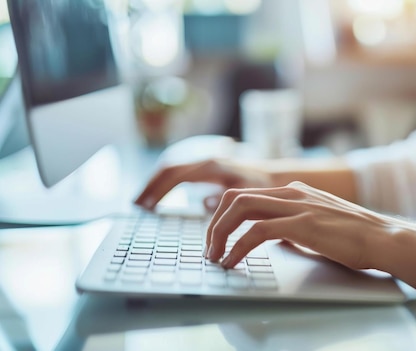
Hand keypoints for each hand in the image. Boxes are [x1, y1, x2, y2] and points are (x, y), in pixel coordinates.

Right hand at [134, 159, 272, 210]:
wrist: (274, 177)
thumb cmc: (262, 187)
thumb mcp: (247, 194)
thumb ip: (227, 199)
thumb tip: (204, 204)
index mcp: (211, 166)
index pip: (175, 175)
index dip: (158, 190)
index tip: (145, 205)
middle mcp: (205, 162)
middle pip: (168, 170)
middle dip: (150, 186)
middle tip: (135, 204)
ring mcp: (205, 164)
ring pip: (172, 170)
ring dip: (156, 185)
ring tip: (141, 202)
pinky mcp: (206, 170)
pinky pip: (180, 175)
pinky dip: (166, 185)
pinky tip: (158, 199)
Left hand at [205, 181, 393, 270]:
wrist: (384, 238)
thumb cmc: (356, 236)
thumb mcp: (318, 223)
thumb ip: (293, 224)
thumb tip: (271, 238)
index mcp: (294, 191)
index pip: (245, 195)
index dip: (223, 217)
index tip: (217, 239)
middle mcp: (292, 193)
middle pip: (235, 197)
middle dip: (214, 224)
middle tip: (210, 249)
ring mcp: (298, 206)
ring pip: (240, 208)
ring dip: (220, 234)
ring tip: (216, 257)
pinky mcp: (303, 224)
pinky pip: (257, 231)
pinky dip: (239, 247)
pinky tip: (234, 261)